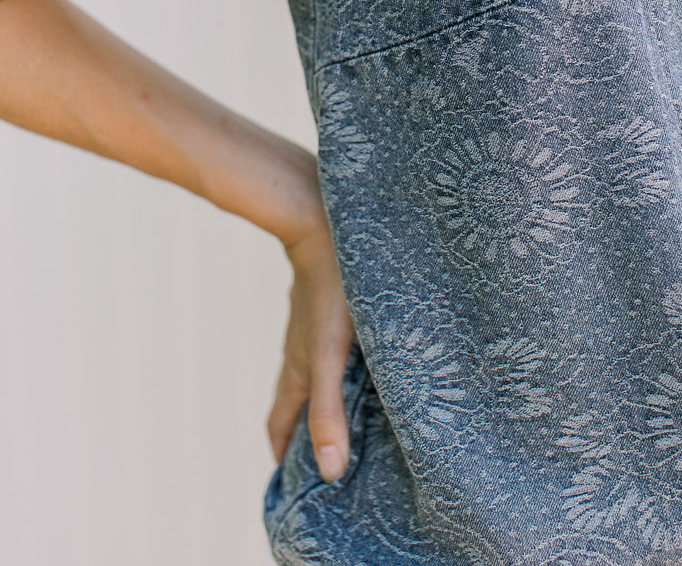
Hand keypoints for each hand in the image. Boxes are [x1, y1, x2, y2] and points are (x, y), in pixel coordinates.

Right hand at [266, 219, 355, 482]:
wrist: (322, 224)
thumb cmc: (331, 290)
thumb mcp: (333, 354)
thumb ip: (329, 409)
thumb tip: (329, 470)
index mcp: (299, 372)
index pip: (281, 426)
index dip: (285, 458)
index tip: (296, 488)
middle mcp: (302, 354)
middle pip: (300, 404)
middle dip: (310, 434)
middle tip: (333, 461)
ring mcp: (314, 329)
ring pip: (317, 375)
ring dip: (330, 400)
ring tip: (357, 419)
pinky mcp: (330, 308)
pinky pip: (332, 350)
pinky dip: (344, 371)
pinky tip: (367, 364)